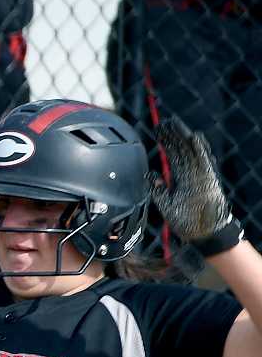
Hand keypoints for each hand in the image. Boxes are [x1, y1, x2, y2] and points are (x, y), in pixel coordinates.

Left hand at [151, 117, 239, 248]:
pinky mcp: (208, 179)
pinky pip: (204, 162)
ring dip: (182, 137)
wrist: (202, 233)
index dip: (166, 143)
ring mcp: (200, 176)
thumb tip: (148, 175)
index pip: (172, 156)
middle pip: (181, 150)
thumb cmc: (186, 221)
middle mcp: (191, 174)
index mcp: (181, 178)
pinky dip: (199, 149)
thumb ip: (157, 189)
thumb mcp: (165, 203)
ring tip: (174, 124)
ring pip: (191, 152)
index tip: (157, 131)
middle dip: (172, 136)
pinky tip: (193, 137)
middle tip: (162, 123)